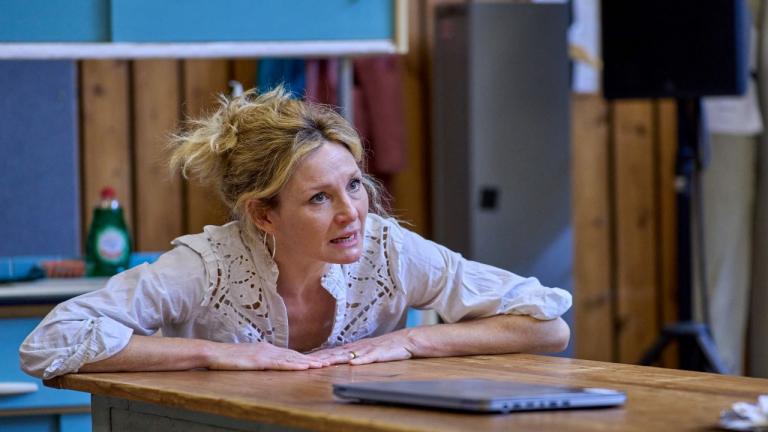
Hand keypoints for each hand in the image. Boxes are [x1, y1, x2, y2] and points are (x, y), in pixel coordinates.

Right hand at [207, 341, 328, 370]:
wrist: (214, 352)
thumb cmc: (228, 357)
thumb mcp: (248, 358)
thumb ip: (260, 359)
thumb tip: (270, 364)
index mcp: (267, 348)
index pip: (290, 354)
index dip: (305, 358)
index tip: (319, 361)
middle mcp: (270, 349)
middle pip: (295, 355)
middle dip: (312, 359)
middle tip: (328, 362)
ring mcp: (266, 354)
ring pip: (292, 358)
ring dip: (308, 362)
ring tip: (323, 366)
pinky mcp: (260, 360)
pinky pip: (281, 363)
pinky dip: (295, 365)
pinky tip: (304, 367)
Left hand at [308, 329, 416, 365]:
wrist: (405, 340)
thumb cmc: (386, 347)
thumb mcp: (365, 351)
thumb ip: (352, 354)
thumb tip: (337, 360)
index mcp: (353, 347)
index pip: (331, 352)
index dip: (317, 356)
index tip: (302, 360)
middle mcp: (357, 347)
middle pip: (335, 353)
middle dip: (320, 358)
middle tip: (305, 362)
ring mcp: (367, 350)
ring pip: (348, 355)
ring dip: (335, 359)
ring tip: (323, 364)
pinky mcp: (379, 354)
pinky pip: (368, 357)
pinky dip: (360, 360)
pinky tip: (352, 363)